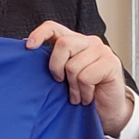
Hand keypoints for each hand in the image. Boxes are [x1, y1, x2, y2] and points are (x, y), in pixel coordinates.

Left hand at [25, 21, 133, 135]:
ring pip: (73, 65)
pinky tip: (87, 97)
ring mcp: (102, 51)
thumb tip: (27, 52)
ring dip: (72, 87)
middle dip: (56, 67)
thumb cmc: (82, 93)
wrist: (106, 111)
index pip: (54, 28)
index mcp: (74, 42)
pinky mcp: (112, 63)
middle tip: (60, 82)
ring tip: (77, 94)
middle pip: (63, 44)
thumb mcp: (62, 77)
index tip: (29, 47)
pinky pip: (86, 77)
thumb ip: (51, 63)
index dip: (40, 34)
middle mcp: (88, 42)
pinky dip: (84, 92)